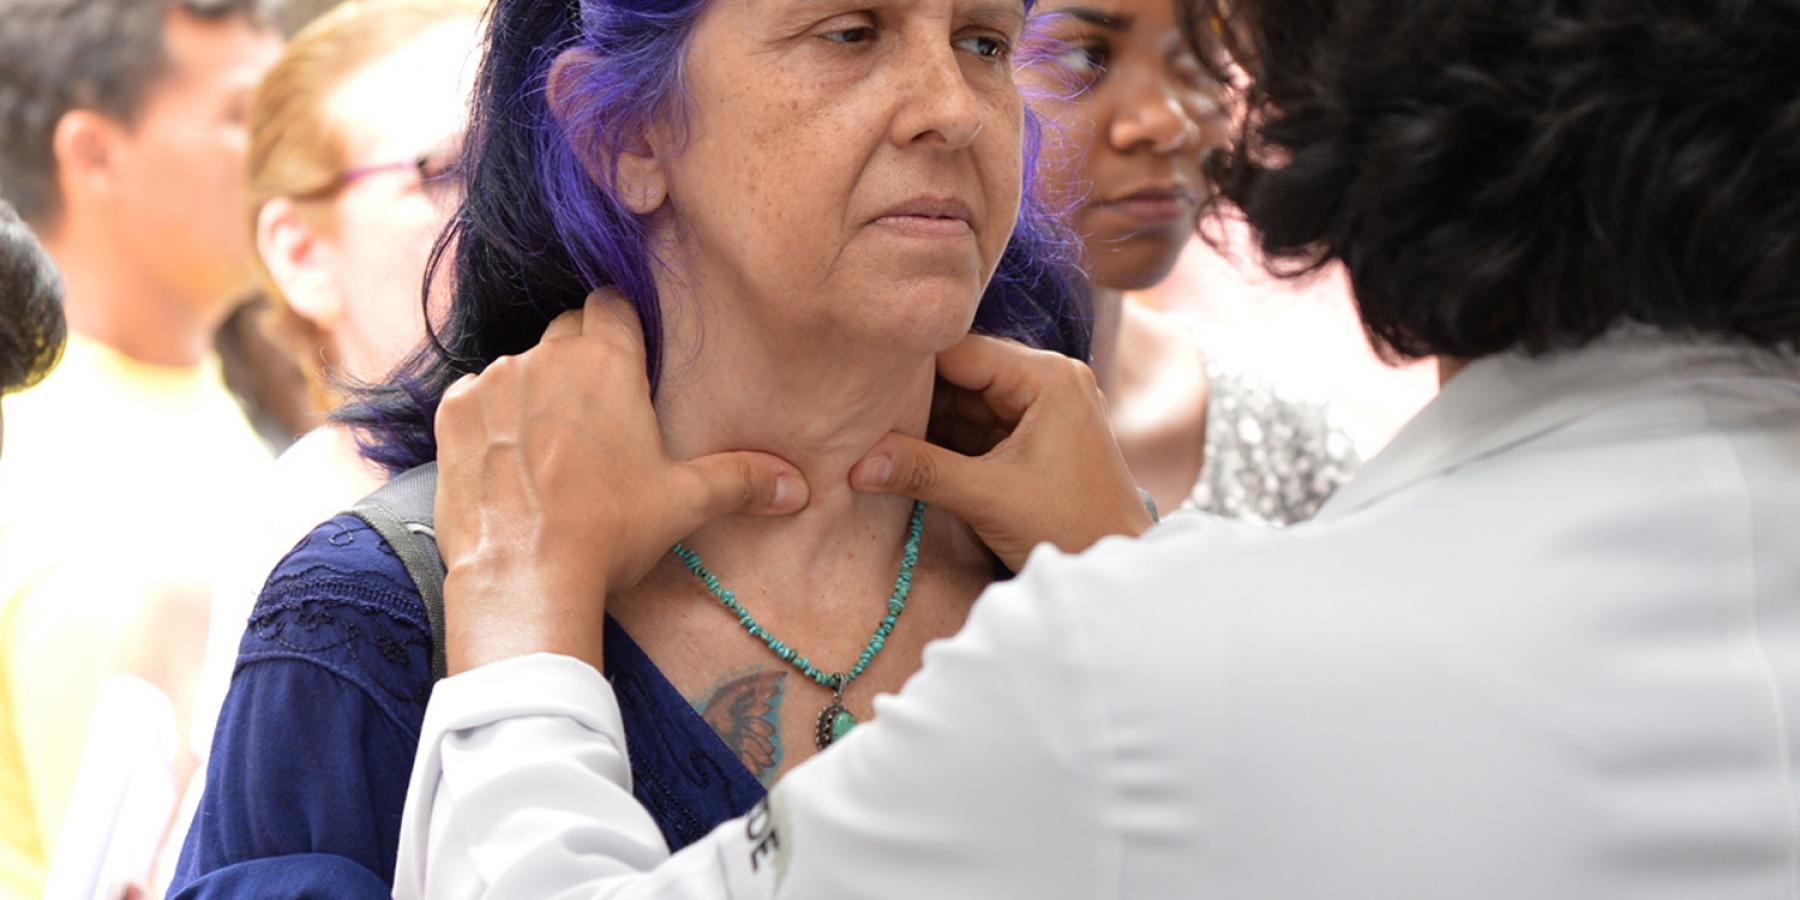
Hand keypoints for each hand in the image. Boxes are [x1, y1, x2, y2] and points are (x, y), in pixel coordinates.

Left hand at [434, 290, 809, 673]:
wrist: (524, 576)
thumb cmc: (610, 532)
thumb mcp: (684, 503)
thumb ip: (741, 480)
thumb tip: (796, 487)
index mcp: (607, 362)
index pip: (613, 305)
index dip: (622, 330)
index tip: (629, 366)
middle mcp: (546, 356)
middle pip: (566, 332)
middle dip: (581, 361)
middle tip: (596, 419)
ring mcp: (493, 381)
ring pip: (519, 367)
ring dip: (533, 394)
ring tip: (548, 453)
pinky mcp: (453, 413)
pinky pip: (474, 399)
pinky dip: (489, 422)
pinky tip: (505, 465)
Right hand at [848, 334, 1151, 571]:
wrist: (1117, 569)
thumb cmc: (1070, 529)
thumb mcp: (988, 498)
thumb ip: (922, 471)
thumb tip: (855, 464)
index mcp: (1047, 376)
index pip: (960, 349)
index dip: (908, 364)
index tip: (859, 380)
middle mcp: (1049, 378)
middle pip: (962, 371)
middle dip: (915, 395)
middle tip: (860, 410)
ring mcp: (1045, 405)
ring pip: (967, 398)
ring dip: (927, 419)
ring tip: (874, 432)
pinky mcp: (1038, 433)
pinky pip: (981, 423)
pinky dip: (947, 438)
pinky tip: (905, 451)